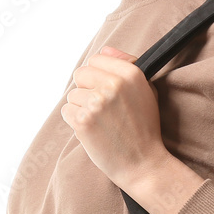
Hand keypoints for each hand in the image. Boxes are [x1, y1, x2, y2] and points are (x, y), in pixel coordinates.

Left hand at [61, 45, 168, 189]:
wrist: (143, 164)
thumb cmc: (145, 129)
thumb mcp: (146, 92)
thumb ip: (126, 66)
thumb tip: (105, 49)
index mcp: (130, 74)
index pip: (96, 59)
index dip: (98, 76)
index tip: (106, 91)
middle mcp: (113, 85)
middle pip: (80, 74)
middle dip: (87, 90)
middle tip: (102, 110)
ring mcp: (96, 103)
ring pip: (72, 95)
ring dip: (82, 109)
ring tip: (102, 124)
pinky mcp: (83, 121)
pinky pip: (67, 112)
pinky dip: (76, 123)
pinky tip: (94, 132)